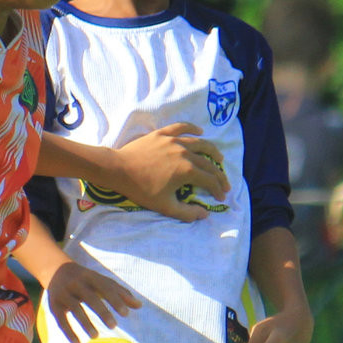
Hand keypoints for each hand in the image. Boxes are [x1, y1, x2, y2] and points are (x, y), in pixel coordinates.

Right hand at [42, 261, 139, 342]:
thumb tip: (139, 306)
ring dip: (85, 323)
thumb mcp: (102, 282)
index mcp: (90, 276)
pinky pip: (61, 320)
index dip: (115, 300)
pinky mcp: (53, 305)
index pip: (105, 287)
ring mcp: (63, 294)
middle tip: (113, 326)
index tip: (126, 314)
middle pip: (90, 297)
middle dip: (102, 311)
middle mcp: (76, 283)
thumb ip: (120, 293)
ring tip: (96, 336)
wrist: (56, 270)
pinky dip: (69, 333)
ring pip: (75, 308)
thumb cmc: (87, 280)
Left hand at [111, 123, 229, 219]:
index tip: (221, 197)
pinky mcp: (162, 134)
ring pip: (200, 143)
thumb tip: (204, 214)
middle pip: (208, 162)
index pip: (210, 180)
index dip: (218, 189)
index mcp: (187, 170)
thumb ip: (187, 213)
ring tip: (219, 158)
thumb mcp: (164, 206)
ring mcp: (174, 141)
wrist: (118, 170)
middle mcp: (185, 152)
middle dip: (219, 175)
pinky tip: (200, 131)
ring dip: (212, 151)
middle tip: (224, 183)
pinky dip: (193, 128)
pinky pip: (181, 128)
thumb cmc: (141, 190)